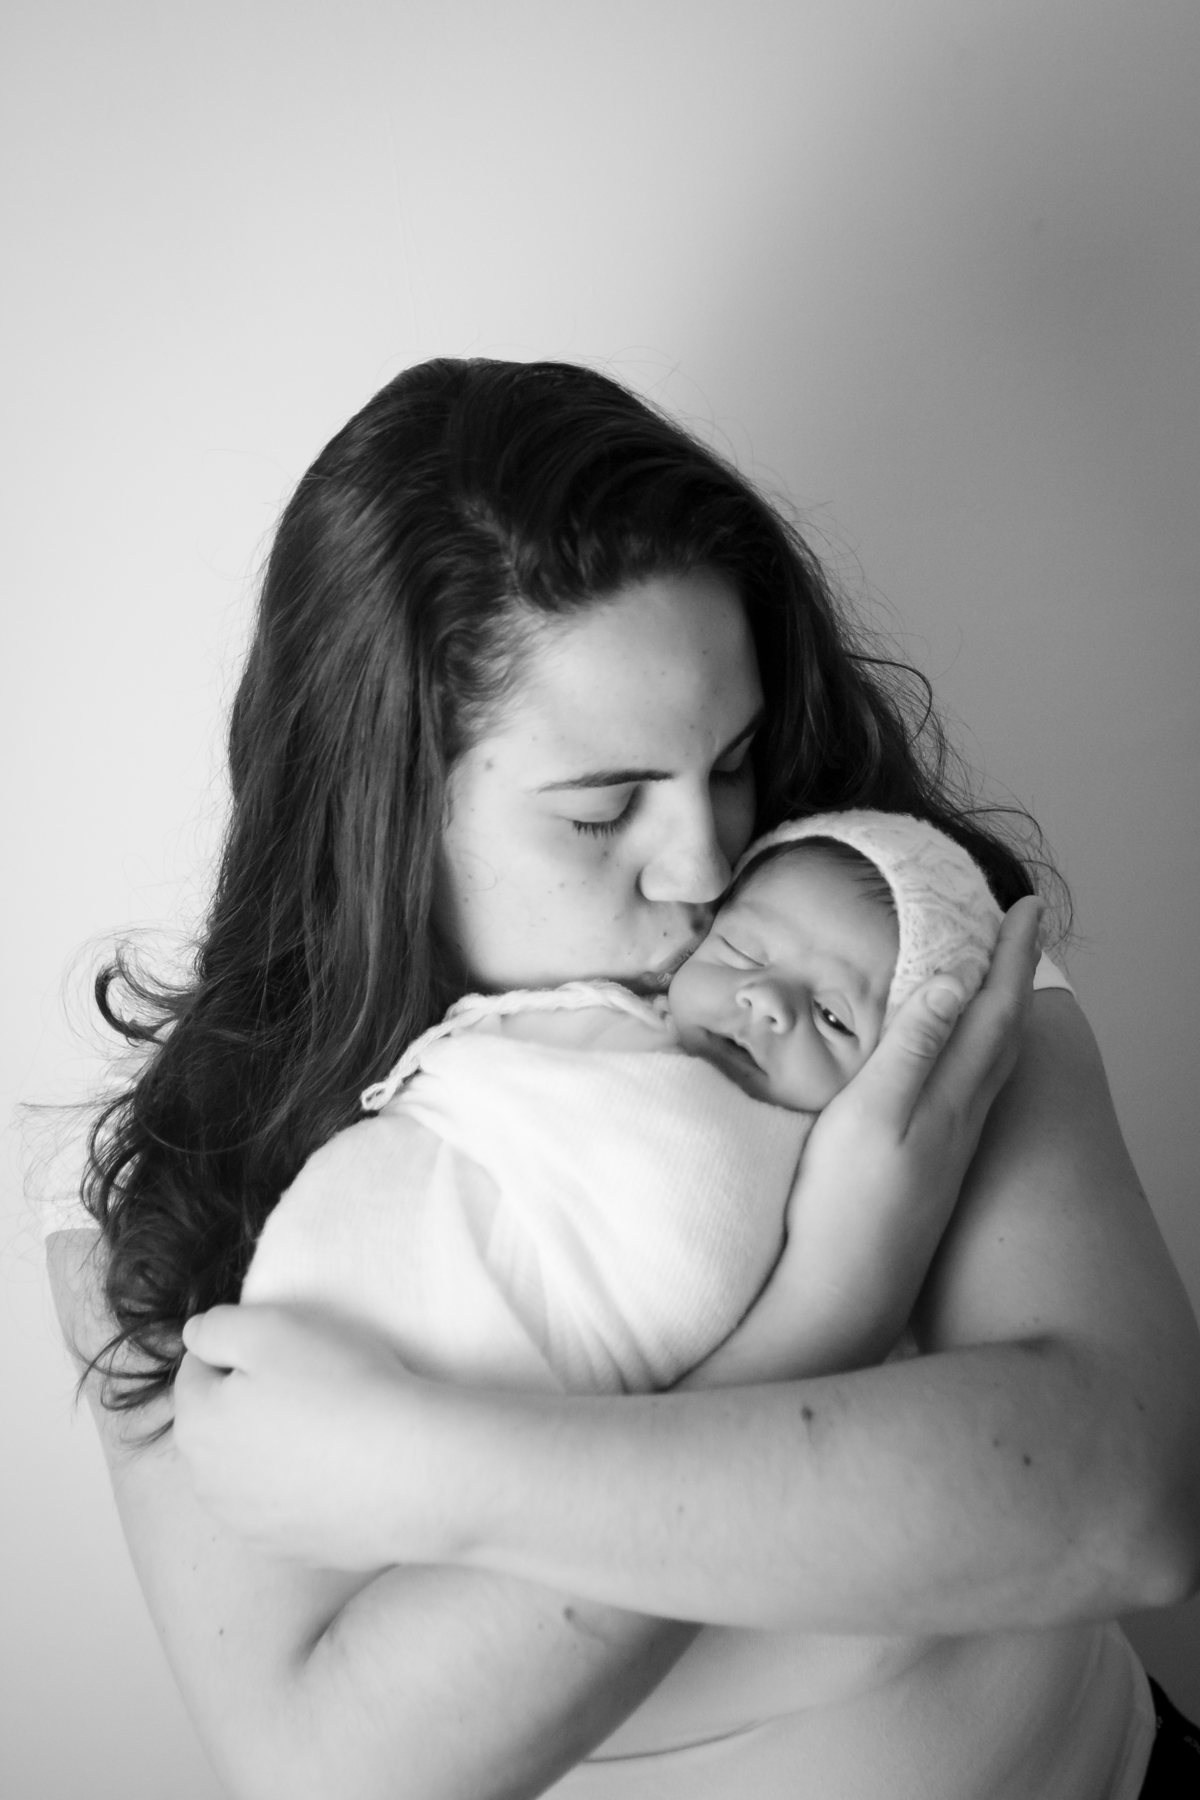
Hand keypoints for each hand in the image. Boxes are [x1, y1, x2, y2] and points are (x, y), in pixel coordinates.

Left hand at [175, 1303, 449, 1569]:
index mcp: (195, 1426)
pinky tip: (339, 1471)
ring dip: (271, 1448)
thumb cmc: (342, 1388)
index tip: (287, 1350)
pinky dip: (301, 1487)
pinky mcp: (290, 1550)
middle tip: (309, 1385)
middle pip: (218, 1424)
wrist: (414, 1470)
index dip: (241, 1350)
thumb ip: (215, 1327)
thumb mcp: (272, 1329)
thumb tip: (196, 1338)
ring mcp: (248, 1525)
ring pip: (248, 1470)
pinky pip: (284, 1506)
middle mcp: (208, 1485)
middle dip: (248, 1402)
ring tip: (327, 1429)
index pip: (197, 1371)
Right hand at [694, 895, 1043, 1385]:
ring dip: (1001, 1014)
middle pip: (1006, 1034)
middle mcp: (964, 1120)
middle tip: (1019, 932)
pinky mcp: (933, 1169)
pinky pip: (973, 1089)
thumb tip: (957, 982)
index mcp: (951, 1097)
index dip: (1011, 956)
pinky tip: (959, 1061)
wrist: (844, 1295)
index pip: (995, 1009)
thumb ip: (911, 1048)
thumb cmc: (846, 1206)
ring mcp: (951, 1148)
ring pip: (994, 1065)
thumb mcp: (871, 1115)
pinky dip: (978, 1052)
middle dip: (1016, 978)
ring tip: (995, 981)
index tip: (1025, 906)